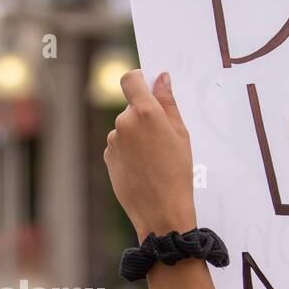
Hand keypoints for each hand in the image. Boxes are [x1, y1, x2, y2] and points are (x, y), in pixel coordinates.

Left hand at [104, 70, 196, 240]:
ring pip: (125, 128)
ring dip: (136, 136)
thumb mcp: (180, 134)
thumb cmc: (177, 172)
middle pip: (130, 108)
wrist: (160, 210)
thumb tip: (161, 78)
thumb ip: (168, 102)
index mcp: (145, 112)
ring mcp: (113, 141)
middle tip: (162, 137)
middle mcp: (124, 123)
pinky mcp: (108, 157)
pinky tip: (143, 168)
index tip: (146, 85)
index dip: (138, 79)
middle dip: (143, 116)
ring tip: (154, 158)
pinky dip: (129, 152)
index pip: (130, 79)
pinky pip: (119, 146)